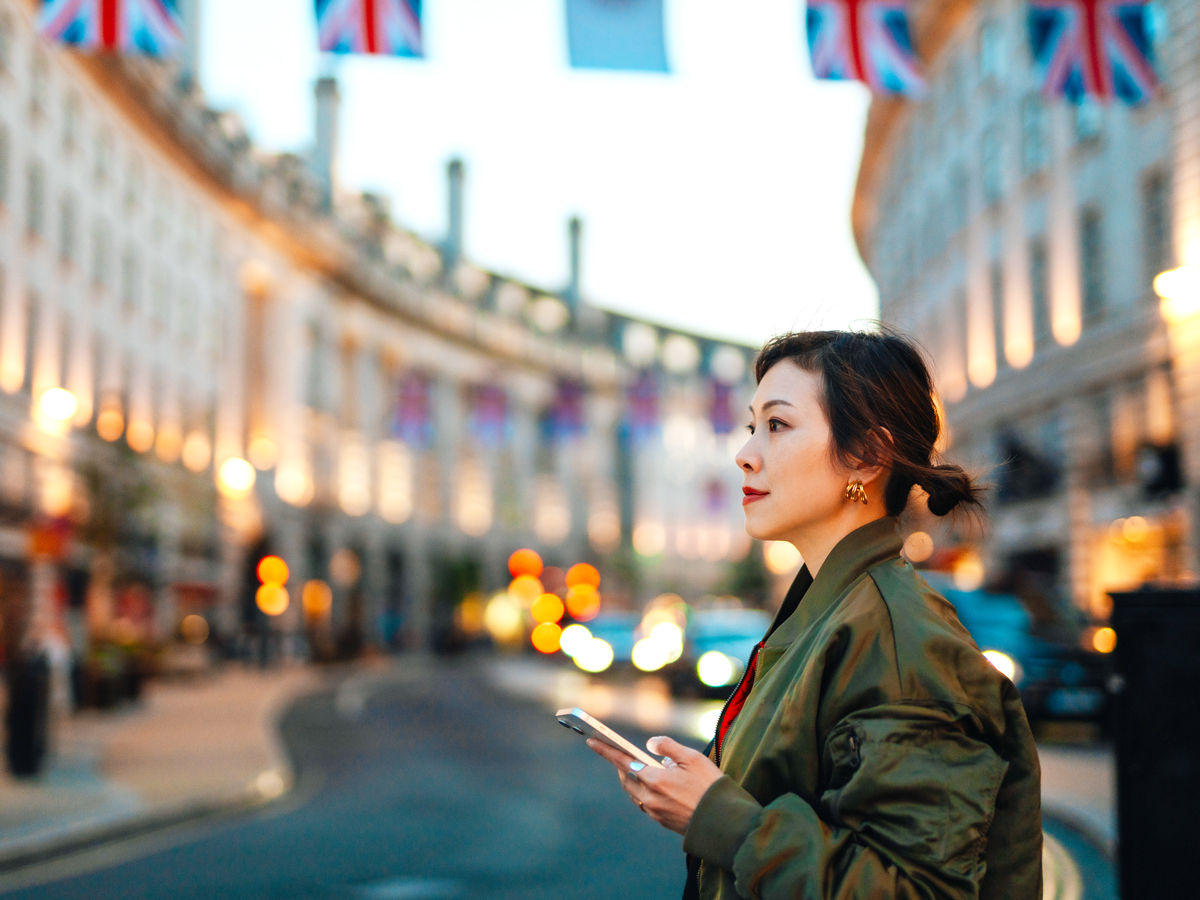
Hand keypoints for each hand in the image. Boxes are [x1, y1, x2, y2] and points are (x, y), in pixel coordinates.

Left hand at [586, 735, 723, 834]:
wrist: (723, 822)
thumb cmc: (710, 786)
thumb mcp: (692, 757)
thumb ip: (667, 746)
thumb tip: (650, 744)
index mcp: (655, 780)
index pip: (622, 761)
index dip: (606, 750)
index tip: (591, 741)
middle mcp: (650, 798)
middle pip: (626, 779)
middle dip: (621, 766)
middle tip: (621, 754)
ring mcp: (655, 812)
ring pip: (635, 793)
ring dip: (633, 780)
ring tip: (643, 768)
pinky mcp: (662, 821)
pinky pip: (646, 803)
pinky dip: (646, 792)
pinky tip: (659, 786)